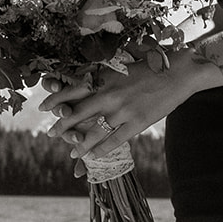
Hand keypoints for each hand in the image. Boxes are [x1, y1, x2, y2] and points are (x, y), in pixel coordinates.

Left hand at [40, 52, 199, 157]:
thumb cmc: (152, 65)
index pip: (71, 91)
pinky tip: (93, 157)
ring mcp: (122, 111)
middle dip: (61, 126)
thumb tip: (86, 76)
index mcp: (104, 78)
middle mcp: (109, 95)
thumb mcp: (122, 64)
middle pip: (77, 114)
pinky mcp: (137, 123)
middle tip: (50, 134)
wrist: (179, 72)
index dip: (55, 100)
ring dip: (80, 145)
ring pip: (93, 132)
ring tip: (72, 153)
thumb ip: (104, 73)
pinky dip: (102, 150)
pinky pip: (114, 140)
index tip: (43, 108)